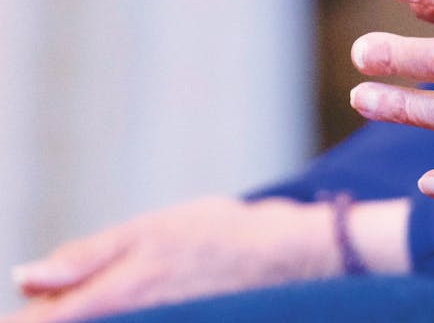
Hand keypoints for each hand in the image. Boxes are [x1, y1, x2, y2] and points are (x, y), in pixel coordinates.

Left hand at [6, 196, 409, 322]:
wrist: (294, 261)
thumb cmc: (225, 238)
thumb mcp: (150, 230)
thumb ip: (85, 257)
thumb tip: (25, 277)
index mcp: (109, 303)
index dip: (24, 314)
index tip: (31, 298)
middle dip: (59, 308)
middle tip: (73, 286)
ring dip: (95, 308)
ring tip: (136, 281)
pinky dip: (127, 312)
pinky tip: (153, 292)